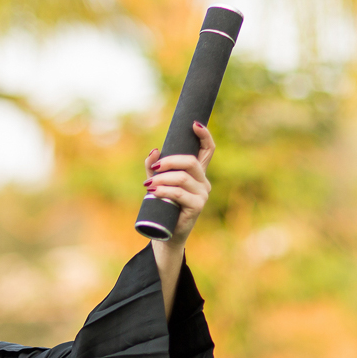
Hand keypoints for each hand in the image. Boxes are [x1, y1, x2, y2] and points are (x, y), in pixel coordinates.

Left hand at [142, 121, 214, 246]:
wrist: (164, 233)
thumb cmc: (162, 205)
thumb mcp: (156, 182)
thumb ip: (154, 166)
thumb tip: (154, 150)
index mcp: (197, 173)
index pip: (207, 150)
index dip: (204, 135)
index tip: (194, 124)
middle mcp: (203, 181)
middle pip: (191, 161)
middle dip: (171, 161)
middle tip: (154, 168)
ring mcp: (202, 194)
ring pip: (183, 178)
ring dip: (163, 179)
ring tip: (149, 185)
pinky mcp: (197, 206)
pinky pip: (180, 193)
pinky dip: (165, 191)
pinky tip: (154, 192)